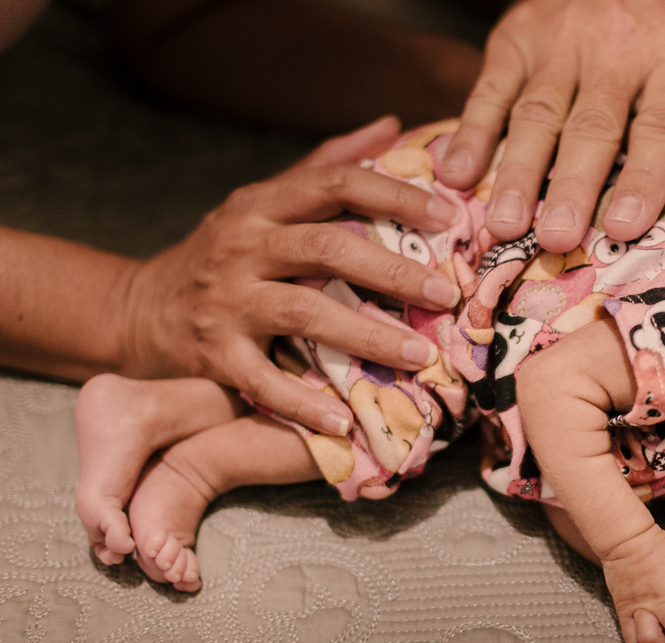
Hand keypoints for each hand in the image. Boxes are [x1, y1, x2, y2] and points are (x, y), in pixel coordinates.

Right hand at [120, 116, 463, 435]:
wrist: (140, 310)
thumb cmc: (225, 254)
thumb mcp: (265, 200)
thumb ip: (327, 164)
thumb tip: (392, 125)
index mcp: (263, 204)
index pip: (334, 183)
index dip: (394, 195)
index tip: (450, 216)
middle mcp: (243, 246)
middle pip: (326, 248)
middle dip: (393, 271)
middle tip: (447, 294)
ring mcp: (226, 301)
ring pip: (304, 312)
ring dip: (367, 336)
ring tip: (419, 358)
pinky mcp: (213, 354)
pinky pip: (264, 381)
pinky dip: (304, 403)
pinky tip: (346, 421)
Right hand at [439, 0, 664, 252]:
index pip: (661, 125)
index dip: (643, 175)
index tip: (625, 225)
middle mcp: (618, 46)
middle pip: (593, 125)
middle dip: (574, 183)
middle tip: (558, 236)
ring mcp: (560, 40)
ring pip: (536, 111)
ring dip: (516, 170)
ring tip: (504, 224)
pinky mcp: (515, 37)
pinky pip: (489, 88)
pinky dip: (472, 131)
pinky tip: (457, 173)